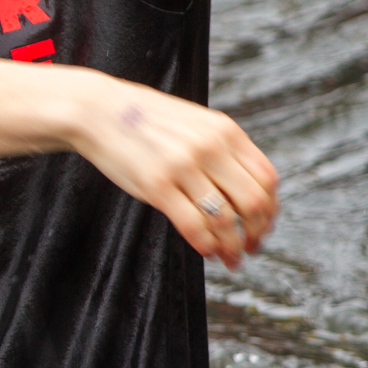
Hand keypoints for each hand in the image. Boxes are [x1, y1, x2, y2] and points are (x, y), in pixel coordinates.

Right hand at [63, 73, 278, 267]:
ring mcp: (182, 166)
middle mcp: (209, 147)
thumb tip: (248, 191)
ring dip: (232, 246)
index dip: (271, 209)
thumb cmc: (144, 119)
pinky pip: (193, 226)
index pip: (267, 178)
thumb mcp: (194, 123)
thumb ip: (222, 149)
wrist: (96, 110)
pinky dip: (206, 244)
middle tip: (250, 247)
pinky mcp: (156, 185)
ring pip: (225, 219)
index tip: (263, 226)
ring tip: (229, 258)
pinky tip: (205, 250)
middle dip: (257, 232)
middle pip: (254, 202)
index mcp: (224, 130)